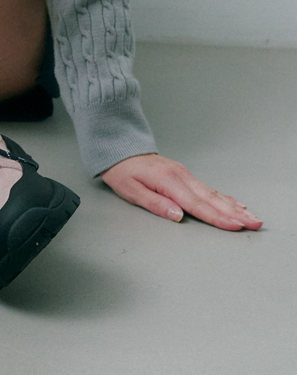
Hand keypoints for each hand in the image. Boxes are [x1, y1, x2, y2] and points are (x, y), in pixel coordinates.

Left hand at [100, 153, 261, 230]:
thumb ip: (155, 203)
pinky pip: (208, 188)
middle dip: (234, 213)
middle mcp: (180, 175)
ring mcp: (184, 174)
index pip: (196, 204)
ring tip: (252, 217)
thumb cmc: (122, 171)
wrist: (119, 148)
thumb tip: (178, 216)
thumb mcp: (130, 189)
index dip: (217, 217)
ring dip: (234, 206)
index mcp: (167, 180)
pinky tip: (235, 204)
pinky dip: (224, 198)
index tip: (235, 226)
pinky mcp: (184, 175)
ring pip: (213, 193)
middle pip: (211, 199)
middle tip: (254, 224)